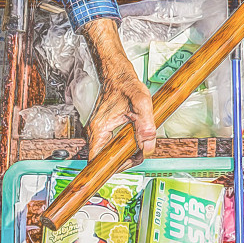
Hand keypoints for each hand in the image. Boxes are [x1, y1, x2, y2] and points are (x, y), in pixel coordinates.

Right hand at [82, 18, 155, 159]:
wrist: (118, 72)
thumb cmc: (125, 84)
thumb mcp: (141, 102)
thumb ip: (146, 124)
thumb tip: (148, 145)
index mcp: (99, 130)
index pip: (97, 161)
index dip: (109, 170)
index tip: (123, 168)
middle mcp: (95, 133)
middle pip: (105, 160)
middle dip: (124, 160)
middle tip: (140, 151)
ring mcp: (99, 132)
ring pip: (110, 153)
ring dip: (126, 152)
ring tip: (140, 142)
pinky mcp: (105, 129)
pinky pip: (112, 145)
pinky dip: (124, 145)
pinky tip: (135, 137)